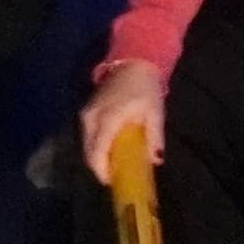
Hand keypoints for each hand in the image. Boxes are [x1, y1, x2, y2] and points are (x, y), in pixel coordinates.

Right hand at [77, 58, 165, 180]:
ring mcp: (86, 113)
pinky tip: (109, 151)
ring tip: (113, 166)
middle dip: (99, 167)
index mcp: (108, 119)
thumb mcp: (154, 112)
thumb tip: (156, 160)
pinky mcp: (86, 111)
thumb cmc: (144, 86)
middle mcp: (91, 118)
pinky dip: (95, 146)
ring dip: (97, 157)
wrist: (132, 60)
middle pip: (88, 151)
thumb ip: (154, 136)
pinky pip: (87, 135)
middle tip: (115, 178)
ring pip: (86, 144)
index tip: (112, 183)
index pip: (98, 151)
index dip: (102, 170)